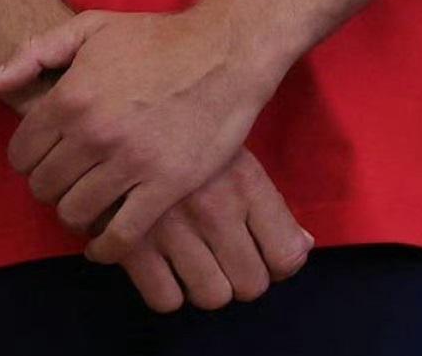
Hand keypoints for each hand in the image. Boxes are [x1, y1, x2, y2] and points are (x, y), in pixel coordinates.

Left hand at [0, 1, 284, 264]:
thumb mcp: (94, 28)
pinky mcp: (164, 186)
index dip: (30, 158)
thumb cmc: (158, 38)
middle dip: (52, 185)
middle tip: (72, 177)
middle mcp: (94, 133)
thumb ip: (36, 53)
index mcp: (71, 96)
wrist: (227, 49)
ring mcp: (130, 162)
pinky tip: (105, 242)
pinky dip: (105, 248)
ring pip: (75, 214)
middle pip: (44, 187)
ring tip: (91, 199)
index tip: (49, 156)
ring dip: (77, 212)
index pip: (21, 154)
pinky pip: (119, 237)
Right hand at [119, 147, 312, 314]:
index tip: (265, 254)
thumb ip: (269, 205)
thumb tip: (303, 247)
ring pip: (212, 297)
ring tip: (197, 262)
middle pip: (251, 284)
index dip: (279, 264)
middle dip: (243, 278)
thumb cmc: (185, 136)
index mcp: (245, 181)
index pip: (285, 254)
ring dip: (207, 286)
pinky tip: (165, 264)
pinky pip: (166, 300)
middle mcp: (214, 208)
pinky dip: (167, 290)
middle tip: (229, 260)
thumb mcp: (234, 154)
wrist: (118, 121)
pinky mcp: (132, 246)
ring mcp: (174, 230)